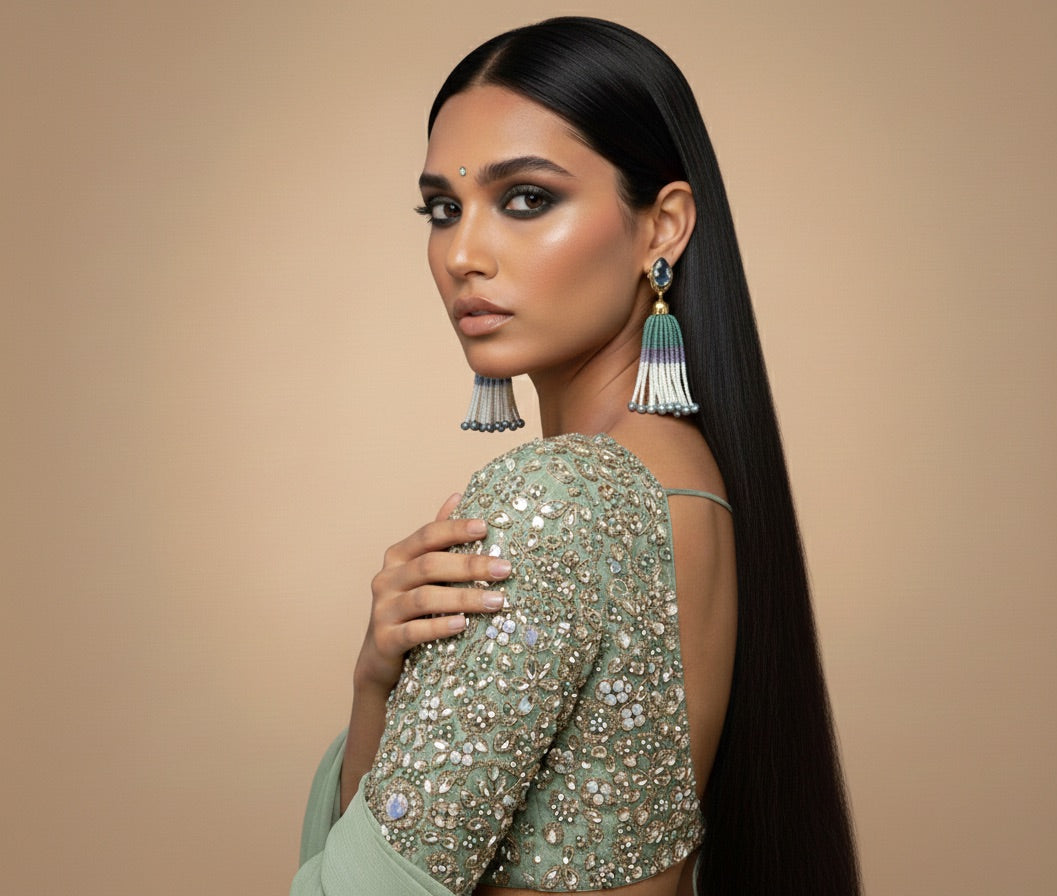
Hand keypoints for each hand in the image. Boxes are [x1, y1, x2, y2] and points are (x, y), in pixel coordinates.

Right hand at [353, 492, 510, 693]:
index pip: (427, 535)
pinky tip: (463, 625)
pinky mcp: (385, 639)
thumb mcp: (420, 570)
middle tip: (505, 568)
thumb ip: (437, 537)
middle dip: (470, 565)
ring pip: (425, 598)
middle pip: (430, 565)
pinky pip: (414, 632)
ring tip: (496, 600)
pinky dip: (439, 627)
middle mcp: (386, 578)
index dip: (455, 529)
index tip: (486, 527)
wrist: (380, 656)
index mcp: (397, 556)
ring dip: (464, 598)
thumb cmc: (409, 606)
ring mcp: (383, 610)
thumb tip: (458, 495)